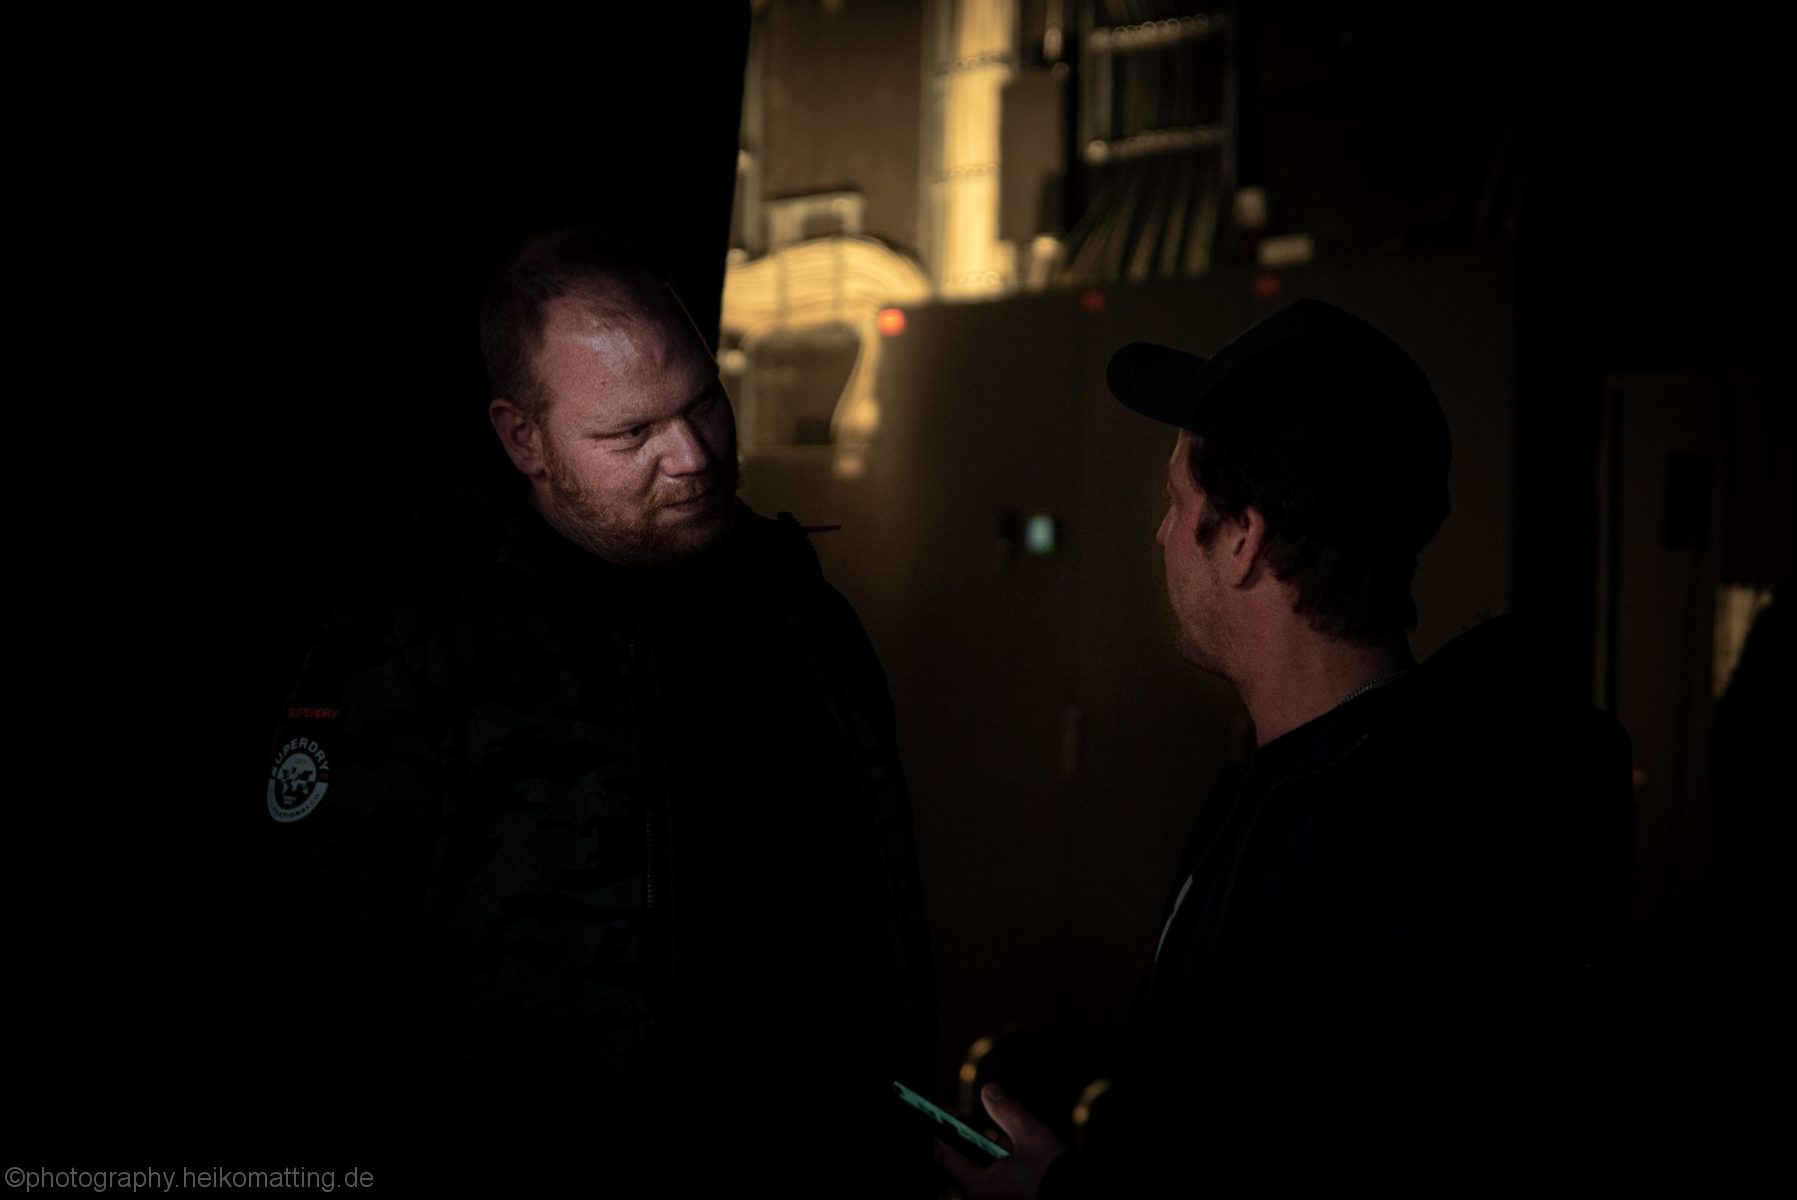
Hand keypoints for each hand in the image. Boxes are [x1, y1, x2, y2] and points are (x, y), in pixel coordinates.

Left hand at [937, 1083, 1065, 1199]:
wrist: (1078, 1197)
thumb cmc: (1055, 1176)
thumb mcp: (1031, 1136)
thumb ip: (1007, 1111)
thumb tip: (989, 1091)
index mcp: (979, 1188)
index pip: (947, 1155)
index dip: (947, 1129)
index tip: (954, 1112)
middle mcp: (982, 1199)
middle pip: (967, 1163)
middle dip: (981, 1141)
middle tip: (995, 1127)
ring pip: (985, 1173)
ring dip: (997, 1154)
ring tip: (1018, 1145)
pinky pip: (998, 1183)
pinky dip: (1006, 1168)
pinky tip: (1025, 1159)